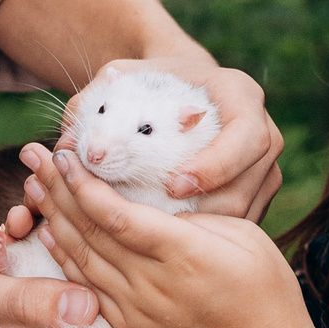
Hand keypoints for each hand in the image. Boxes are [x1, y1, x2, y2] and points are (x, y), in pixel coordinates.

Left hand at [18, 145, 310, 327]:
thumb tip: (155, 195)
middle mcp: (154, 285)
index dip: (84, 183)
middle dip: (57, 189)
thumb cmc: (266, 291)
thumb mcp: (244, 236)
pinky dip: (65, 260)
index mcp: (184, 255)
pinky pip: (88, 290)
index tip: (66, 153)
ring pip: (82, 260)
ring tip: (33, 185)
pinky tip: (50, 235)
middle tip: (33, 154)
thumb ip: (195, 215)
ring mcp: (140, 312)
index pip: (117, 215)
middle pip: (90, 233)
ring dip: (53, 219)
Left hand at [44, 57, 284, 220]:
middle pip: (249, 182)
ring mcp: (262, 171)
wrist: (178, 96)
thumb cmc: (148, 85)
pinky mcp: (255, 197)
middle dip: (206, 207)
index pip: (247, 136)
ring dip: (206, 232)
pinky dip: (205, 240)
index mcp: (241, 96)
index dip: (217, 165)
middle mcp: (262, 134)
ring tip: (161, 243)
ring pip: (245, 210)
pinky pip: (236, 225)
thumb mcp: (125, 79)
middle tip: (164, 225)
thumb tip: (66, 147)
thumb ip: (96, 103)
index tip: (176, 184)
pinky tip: (167, 248)